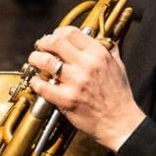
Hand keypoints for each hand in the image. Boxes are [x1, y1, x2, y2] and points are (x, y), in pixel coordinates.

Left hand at [26, 26, 145, 150]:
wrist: (121, 123)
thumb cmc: (119, 96)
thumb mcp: (118, 66)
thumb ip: (108, 49)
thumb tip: (98, 37)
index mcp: (98, 54)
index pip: (71, 32)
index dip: (57, 32)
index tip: (53, 37)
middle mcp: (86, 65)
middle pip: (55, 42)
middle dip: (43, 43)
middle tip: (40, 47)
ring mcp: (75, 82)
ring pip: (45, 61)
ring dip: (35, 59)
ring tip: (35, 61)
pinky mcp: (66, 99)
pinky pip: (42, 86)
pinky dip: (35, 81)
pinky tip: (36, 81)